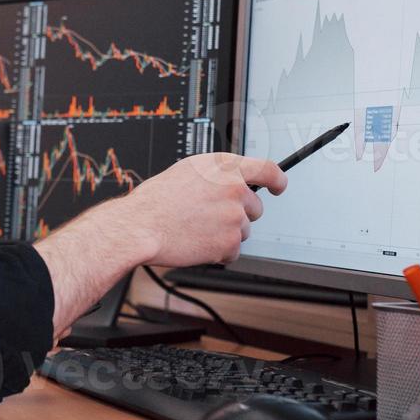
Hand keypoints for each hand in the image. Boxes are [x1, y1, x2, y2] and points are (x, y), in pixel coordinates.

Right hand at [117, 153, 286, 266]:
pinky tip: (198, 243)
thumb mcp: (188, 171)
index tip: (279, 186)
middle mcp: (234, 189)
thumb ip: (217, 175)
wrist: (141, 226)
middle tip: (210, 217)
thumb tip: (233, 182)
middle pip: (255, 208)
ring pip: (243, 231)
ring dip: (225, 234)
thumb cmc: (157, 201)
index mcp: (225, 167)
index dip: (278, 180)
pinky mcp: (229, 242)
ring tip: (197, 229)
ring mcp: (234, 216)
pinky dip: (218, 252)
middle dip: (238, 215)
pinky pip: (233, 251)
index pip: (267, 169)